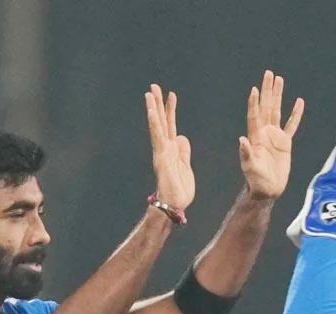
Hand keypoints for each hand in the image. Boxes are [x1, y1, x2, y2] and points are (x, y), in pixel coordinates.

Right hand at [144, 84, 195, 211]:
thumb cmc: (179, 189)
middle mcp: (164, 148)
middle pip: (161, 121)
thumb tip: (181, 137)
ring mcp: (161, 152)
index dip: (170, 110)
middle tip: (154, 86)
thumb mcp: (185, 166)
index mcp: (171, 149)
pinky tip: (152, 112)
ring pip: (157, 127)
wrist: (175, 205)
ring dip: (153, 110)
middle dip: (158, 104)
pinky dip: (154, 124)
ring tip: (149, 94)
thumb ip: (183, 151)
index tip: (171, 94)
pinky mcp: (161, 158)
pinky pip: (157, 138)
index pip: (170, 125)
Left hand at [239, 70, 304, 200]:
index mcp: (255, 137)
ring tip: (279, 80)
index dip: (255, 103)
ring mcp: (275, 136)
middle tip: (269, 74)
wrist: (267, 189)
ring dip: (278, 96)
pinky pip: (291, 125)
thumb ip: (246, 153)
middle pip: (266, 107)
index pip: (254, 115)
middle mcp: (264, 132)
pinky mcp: (285, 143)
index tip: (255, 89)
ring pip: (277, 111)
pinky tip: (298, 102)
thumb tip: (241, 140)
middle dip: (267, 90)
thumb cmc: (256, 180)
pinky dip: (295, 114)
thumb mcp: (249, 167)